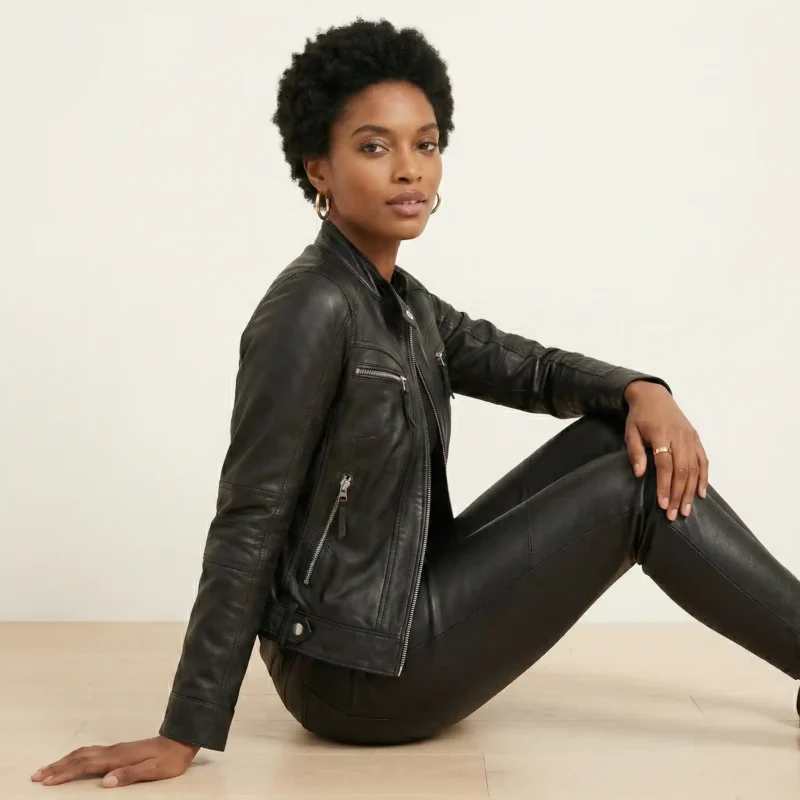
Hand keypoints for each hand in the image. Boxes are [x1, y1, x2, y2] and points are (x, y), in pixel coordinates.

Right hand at [30, 735, 200, 787]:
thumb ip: (130, 775)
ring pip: (84, 753)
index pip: (85, 765)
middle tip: (37, 776)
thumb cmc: (169, 759)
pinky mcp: (120, 750)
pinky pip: (92, 753)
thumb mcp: (153, 770)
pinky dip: (76, 757)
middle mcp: (114, 751)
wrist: (181, 740)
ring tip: (48, 769)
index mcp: (118, 757)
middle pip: (80, 757)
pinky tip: (74, 761)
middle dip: (57, 767)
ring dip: (64, 761)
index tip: (46, 781)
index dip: (65, 773)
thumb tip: (106, 781)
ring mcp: (116, 749)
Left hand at [623, 380, 708, 520]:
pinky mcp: (696, 439)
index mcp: (662, 435)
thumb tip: (640, 474)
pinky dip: (704, 478)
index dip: (665, 486)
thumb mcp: (630, 432)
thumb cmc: (639, 416)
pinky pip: (703, 461)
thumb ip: (635, 452)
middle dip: (678, 494)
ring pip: (694, 469)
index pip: (665, 465)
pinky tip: (700, 493)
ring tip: (685, 510)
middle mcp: (680, 438)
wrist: (654, 396)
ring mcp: (691, 438)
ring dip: (690, 491)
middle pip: (682, 470)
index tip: (662, 504)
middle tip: (674, 514)